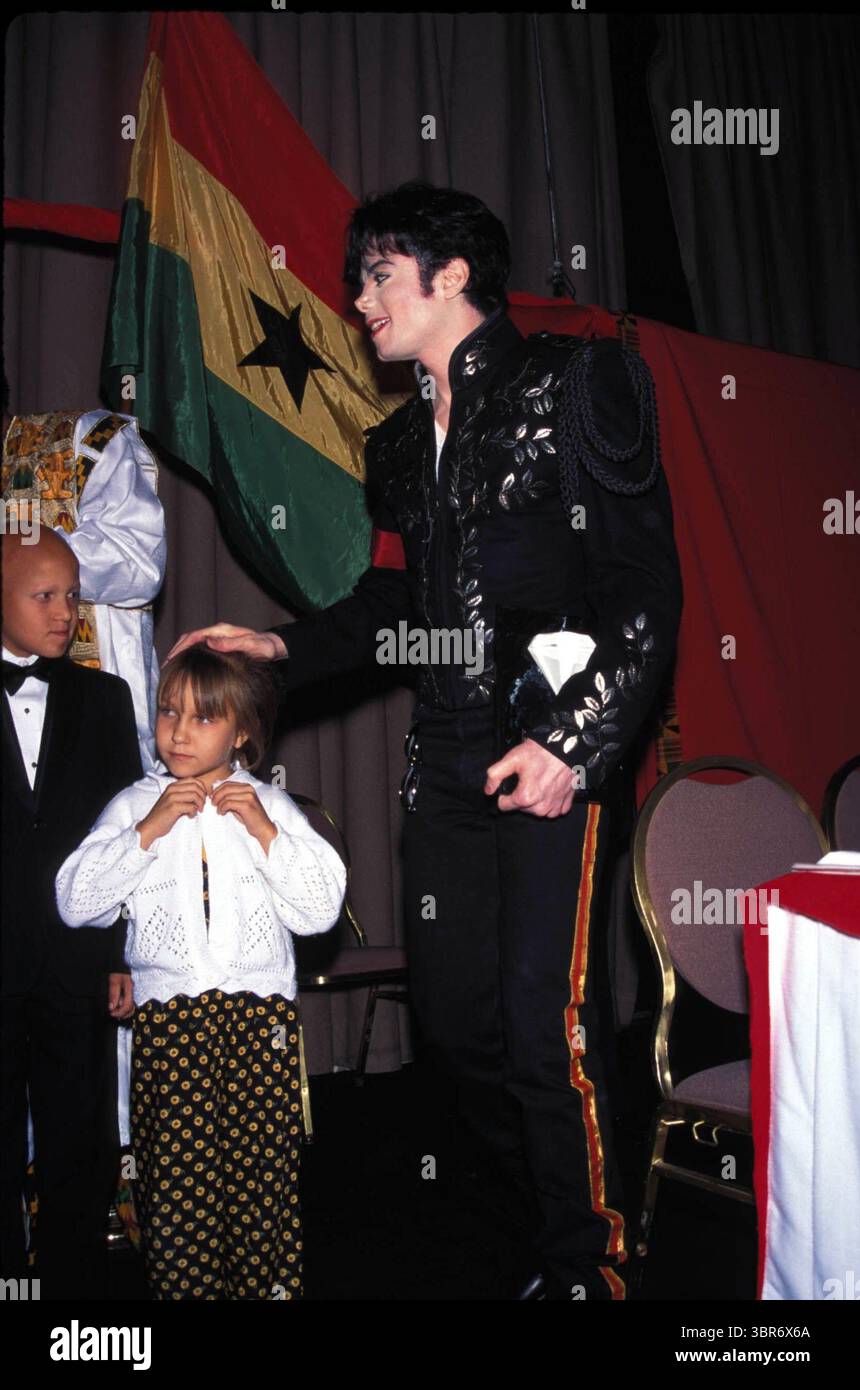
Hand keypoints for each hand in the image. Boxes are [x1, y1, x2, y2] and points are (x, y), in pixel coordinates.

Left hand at [108, 972, 134, 1019]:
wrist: (120, 963)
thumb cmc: (117, 970)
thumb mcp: (114, 980)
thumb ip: (113, 994)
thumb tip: (112, 1007)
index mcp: (130, 989)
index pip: (127, 1006)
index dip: (119, 1012)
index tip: (111, 1013)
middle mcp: (133, 992)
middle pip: (131, 1008)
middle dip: (122, 1014)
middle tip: (113, 1013)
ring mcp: (133, 992)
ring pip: (131, 1007)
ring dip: (123, 1012)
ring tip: (115, 1011)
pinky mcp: (130, 992)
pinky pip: (129, 1003)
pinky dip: (124, 1007)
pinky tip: (117, 1006)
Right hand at [136, 778, 208, 849]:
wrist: (150, 826)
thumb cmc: (164, 815)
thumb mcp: (174, 800)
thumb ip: (185, 794)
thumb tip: (203, 793)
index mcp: (173, 786)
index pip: (194, 780)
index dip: (203, 788)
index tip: (204, 797)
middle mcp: (172, 789)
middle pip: (196, 787)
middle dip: (203, 797)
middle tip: (201, 806)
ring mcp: (172, 797)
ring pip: (195, 795)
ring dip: (199, 804)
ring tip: (197, 811)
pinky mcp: (173, 807)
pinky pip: (191, 806)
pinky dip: (194, 812)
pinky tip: (189, 816)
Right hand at [165, 623, 286, 662]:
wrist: (273, 647)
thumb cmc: (264, 647)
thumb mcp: (251, 646)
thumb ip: (232, 644)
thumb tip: (210, 642)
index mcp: (220, 631)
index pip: (193, 636)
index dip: (180, 647)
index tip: (170, 659)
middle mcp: (217, 633)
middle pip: (189, 639)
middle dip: (176, 651)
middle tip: (165, 666)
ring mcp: (217, 639)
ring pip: (193, 645)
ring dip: (181, 655)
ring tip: (171, 669)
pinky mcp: (219, 646)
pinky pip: (200, 650)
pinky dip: (190, 657)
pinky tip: (186, 669)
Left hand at [210, 782, 277, 853]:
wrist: (263, 828)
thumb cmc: (250, 818)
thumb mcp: (239, 804)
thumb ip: (230, 797)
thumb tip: (214, 793)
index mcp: (247, 787)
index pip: (227, 783)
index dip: (217, 790)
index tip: (212, 798)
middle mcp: (249, 789)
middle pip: (226, 788)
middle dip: (216, 796)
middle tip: (213, 804)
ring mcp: (248, 797)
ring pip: (226, 796)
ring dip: (219, 804)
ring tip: (219, 810)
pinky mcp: (246, 805)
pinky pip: (228, 803)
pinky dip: (222, 808)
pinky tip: (222, 813)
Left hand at [484, 738, 574, 817]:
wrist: (566, 748)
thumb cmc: (540, 752)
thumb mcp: (512, 759)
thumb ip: (495, 775)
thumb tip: (488, 790)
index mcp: (525, 797)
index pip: (504, 806)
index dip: (504, 794)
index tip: (511, 783)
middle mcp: (540, 807)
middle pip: (520, 808)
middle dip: (520, 796)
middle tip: (527, 779)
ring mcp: (554, 807)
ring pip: (536, 811)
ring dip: (535, 801)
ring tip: (539, 783)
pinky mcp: (565, 805)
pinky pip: (553, 810)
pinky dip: (550, 802)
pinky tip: (550, 788)